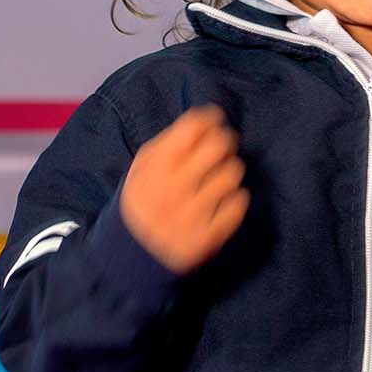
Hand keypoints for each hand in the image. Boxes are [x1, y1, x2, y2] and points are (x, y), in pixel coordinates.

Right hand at [118, 105, 249, 272]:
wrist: (133, 254)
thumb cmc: (144, 199)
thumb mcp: (143, 168)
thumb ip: (170, 142)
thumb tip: (206, 117)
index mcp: (154, 169)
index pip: (192, 127)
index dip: (209, 119)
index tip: (213, 122)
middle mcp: (172, 190)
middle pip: (219, 145)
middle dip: (223, 142)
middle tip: (220, 149)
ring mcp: (191, 215)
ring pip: (232, 173)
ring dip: (228, 171)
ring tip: (217, 179)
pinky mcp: (207, 237)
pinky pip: (238, 204)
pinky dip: (234, 200)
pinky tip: (221, 202)